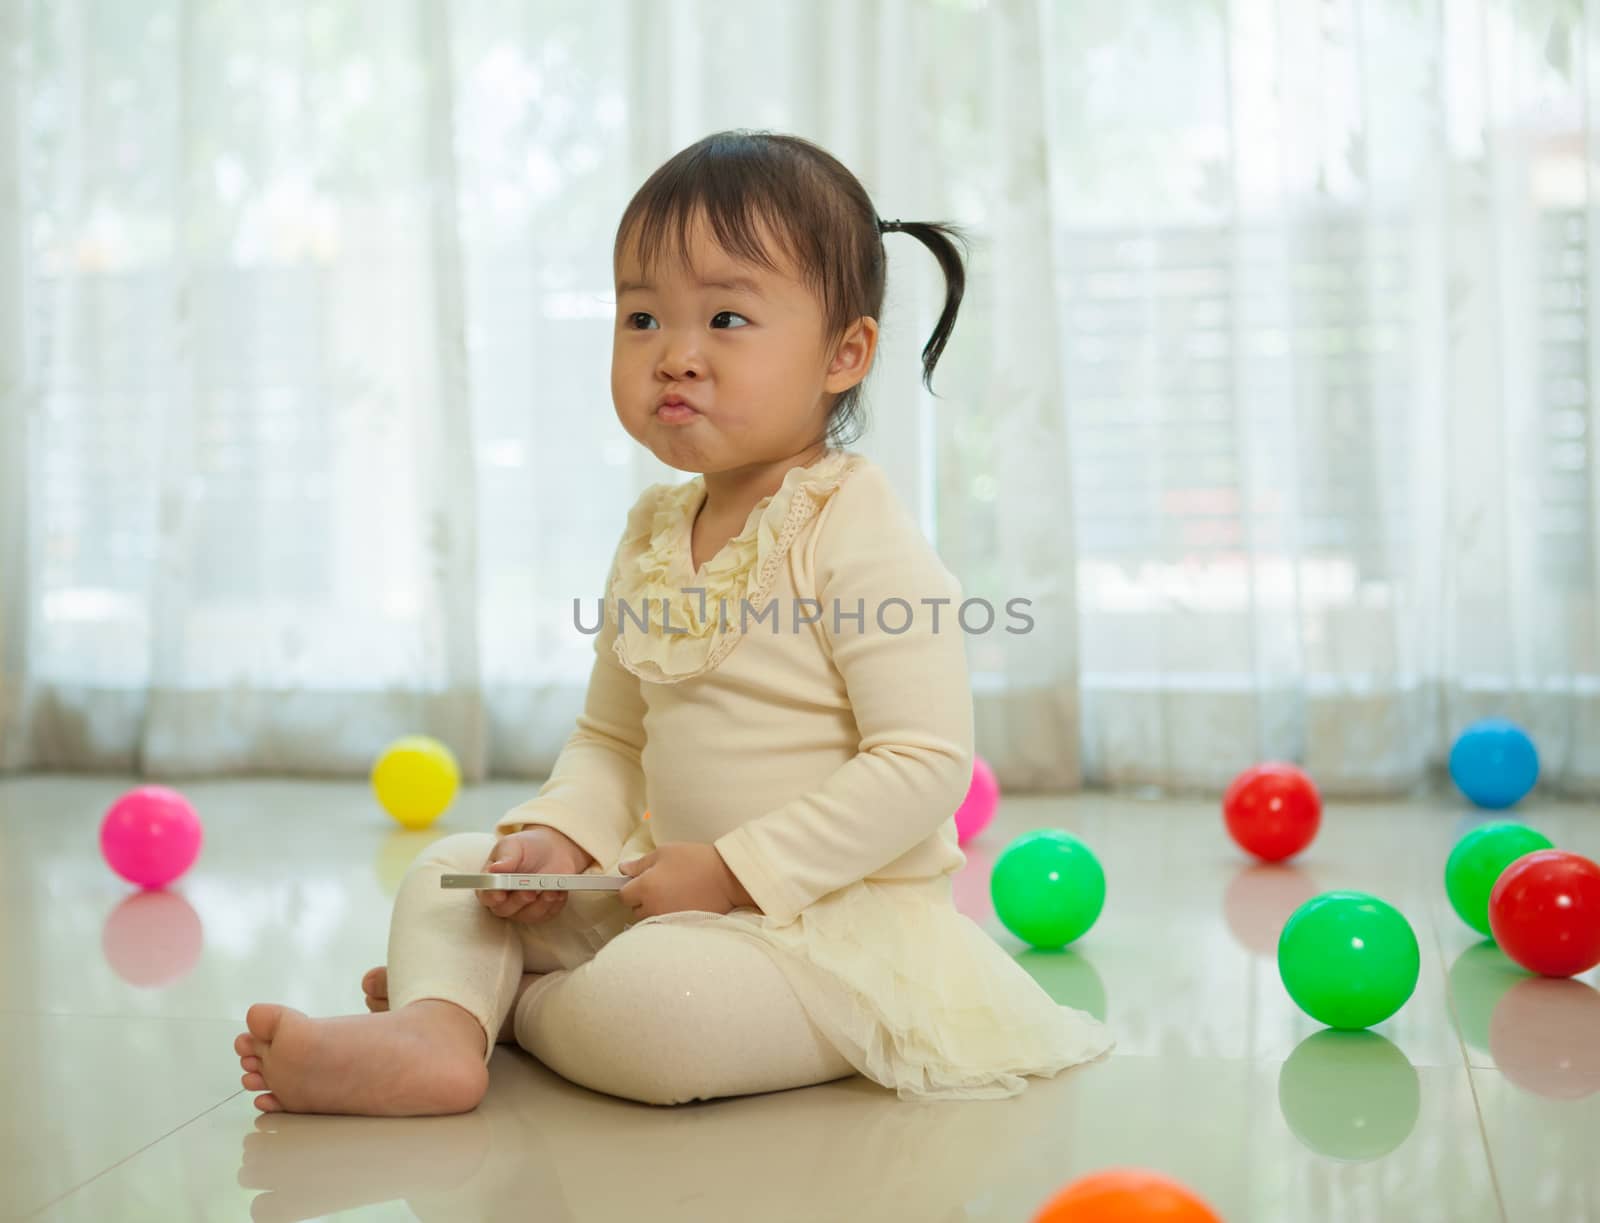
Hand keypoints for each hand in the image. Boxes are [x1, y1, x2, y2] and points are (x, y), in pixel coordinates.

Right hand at [476, 826, 594, 923]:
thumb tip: (494, 869)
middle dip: (518, 901)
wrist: (552, 848)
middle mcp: (504, 900)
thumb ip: (505, 858)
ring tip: (551, 890)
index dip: (492, 897)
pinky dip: (554, 904)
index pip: (486, 895)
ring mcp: (523, 908)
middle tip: (529, 891)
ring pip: (527, 915)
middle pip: (505, 910)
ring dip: (539, 904)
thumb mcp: (514, 846)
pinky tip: (559, 891)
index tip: (500, 895)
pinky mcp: (542, 911)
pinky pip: (547, 914)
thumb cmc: (527, 847)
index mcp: (492, 883)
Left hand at [617, 842, 757, 919]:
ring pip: (650, 919)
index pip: (623, 896)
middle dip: (642, 900)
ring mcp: (666, 920)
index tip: (641, 881)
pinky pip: (665, 925)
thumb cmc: (696, 860)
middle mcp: (652, 908)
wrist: (728, 878)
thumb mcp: (665, 852)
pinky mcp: (680, 927)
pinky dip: (668, 917)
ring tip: (672, 896)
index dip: (630, 887)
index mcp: (645, 888)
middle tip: (659, 886)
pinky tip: (681, 905)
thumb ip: (640, 863)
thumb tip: (623, 870)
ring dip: (655, 910)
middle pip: (635, 910)